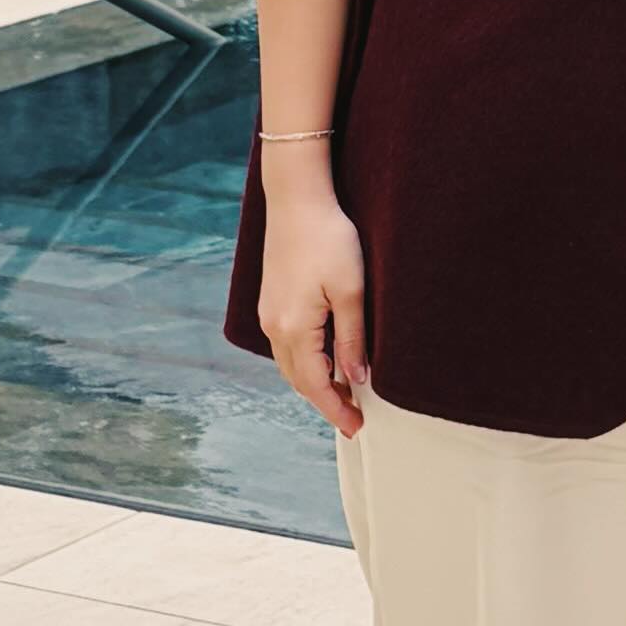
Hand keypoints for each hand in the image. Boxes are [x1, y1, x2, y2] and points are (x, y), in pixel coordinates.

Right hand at [257, 153, 371, 436]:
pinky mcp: (271, 300)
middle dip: (325, 401)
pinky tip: (326, 358)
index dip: (336, 409)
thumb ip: (352, 340)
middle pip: (299, 379)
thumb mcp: (351, 291)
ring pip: (290, 364)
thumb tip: (356, 379)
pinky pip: (286, 345)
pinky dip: (305, 361)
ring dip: (314, 382)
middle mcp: (274, 326)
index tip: (356, 428)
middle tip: (354, 416)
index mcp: (293, 328)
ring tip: (345, 392)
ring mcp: (268, 313)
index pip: (315, 385)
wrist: (297, 198)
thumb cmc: (329, 238)